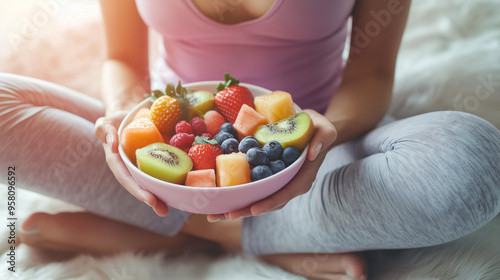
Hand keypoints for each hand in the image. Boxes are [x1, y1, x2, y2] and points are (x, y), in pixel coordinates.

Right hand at [94, 111, 169, 215]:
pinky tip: (186, 184)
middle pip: (142, 185)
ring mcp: (146, 165)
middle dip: (153, 199)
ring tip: (176, 204)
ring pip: (155, 180)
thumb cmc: (115, 121)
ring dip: (165, 194)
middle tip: (163, 210)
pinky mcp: (158, 158)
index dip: (138, 190)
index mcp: (119, 164)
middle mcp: (133, 168)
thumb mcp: (105, 123)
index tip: (150, 200)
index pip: (127, 179)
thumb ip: (104, 131)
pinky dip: (175, 176)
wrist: (129, 114)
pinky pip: (167, 167)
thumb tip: (112, 144)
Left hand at [207, 109, 336, 221]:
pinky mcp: (265, 177)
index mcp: (302, 178)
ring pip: (257, 200)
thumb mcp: (325, 128)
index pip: (286, 194)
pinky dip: (234, 194)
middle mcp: (288, 184)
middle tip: (227, 215)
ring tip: (215, 214)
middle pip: (268, 203)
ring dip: (237, 207)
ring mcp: (276, 183)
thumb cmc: (317, 128)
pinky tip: (216, 197)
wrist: (309, 128)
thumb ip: (323, 138)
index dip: (270, 202)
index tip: (255, 209)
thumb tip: (312, 153)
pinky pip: (250, 188)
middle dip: (248, 210)